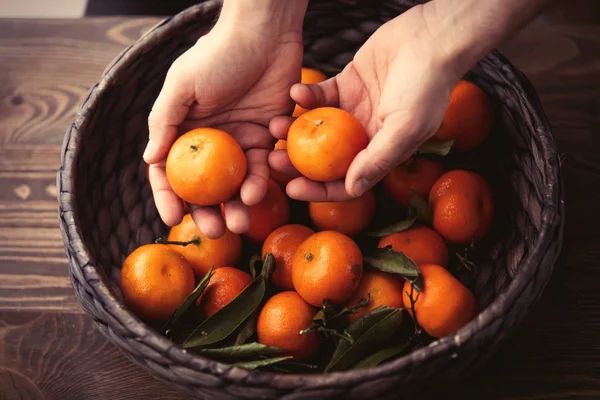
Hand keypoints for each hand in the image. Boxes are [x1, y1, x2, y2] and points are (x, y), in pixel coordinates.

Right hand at [144, 1, 305, 237]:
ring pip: (235, 183)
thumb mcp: (183, 84)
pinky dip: (260, 181)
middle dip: (208, 211)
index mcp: (183, 129)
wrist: (265, 33)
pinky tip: (258, 191)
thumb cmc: (218, 54)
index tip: (173, 219)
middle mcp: (210, 140)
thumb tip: (149, 161)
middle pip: (205, 186)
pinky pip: (262, 167)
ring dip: (237, 205)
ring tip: (240, 221)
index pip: (170, 170)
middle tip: (216, 231)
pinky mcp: (267, 137)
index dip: (168, 197)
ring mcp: (239, 140)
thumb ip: (165, 122)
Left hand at [269, 4, 458, 201]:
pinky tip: (295, 91)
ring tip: (275, 125)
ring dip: (295, 129)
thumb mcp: (406, 127)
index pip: (346, 183)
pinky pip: (319, 97)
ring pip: (316, 129)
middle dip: (297, 163)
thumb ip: (379, 158)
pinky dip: (306, 96)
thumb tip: (352, 190)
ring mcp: (353, 112)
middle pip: (324, 158)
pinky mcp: (346, 85)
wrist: (432, 38)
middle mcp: (364, 137)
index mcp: (380, 153)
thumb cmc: (427, 85)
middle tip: (272, 159)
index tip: (291, 189)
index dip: (319, 190)